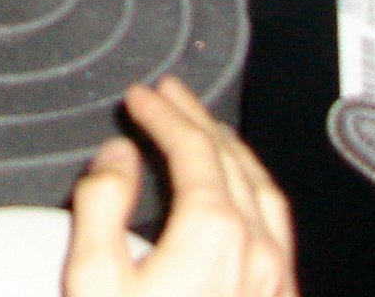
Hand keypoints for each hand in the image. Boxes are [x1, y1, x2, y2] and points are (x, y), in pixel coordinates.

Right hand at [66, 79, 294, 296]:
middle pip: (233, 161)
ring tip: (212, 132)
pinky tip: (244, 202)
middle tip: (171, 96)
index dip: (163, 114)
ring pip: (266, 195)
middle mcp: (257, 251)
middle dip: (198, 120)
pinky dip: (257, 196)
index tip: (141, 97)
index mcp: (213, 233)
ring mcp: (276, 283)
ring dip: (234, 153)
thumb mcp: (94, 278)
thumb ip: (100, 205)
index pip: (192, 148)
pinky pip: (279, 235)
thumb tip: (117, 156)